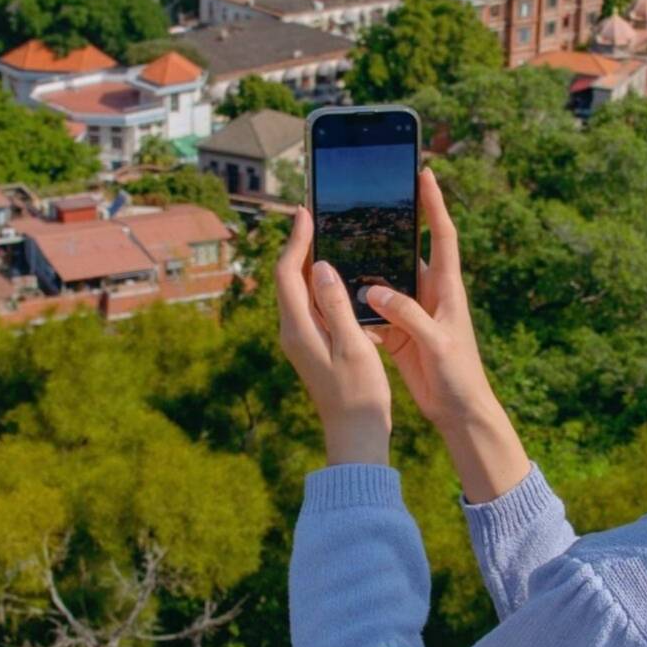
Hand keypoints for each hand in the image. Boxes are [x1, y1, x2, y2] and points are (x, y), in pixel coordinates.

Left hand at [273, 205, 391, 465]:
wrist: (355, 434)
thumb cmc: (358, 393)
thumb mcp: (352, 345)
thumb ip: (335, 304)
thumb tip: (323, 266)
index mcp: (298, 328)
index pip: (287, 273)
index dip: (296, 240)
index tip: (306, 212)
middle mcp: (292, 331)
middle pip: (288, 278)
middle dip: (300, 246)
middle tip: (317, 217)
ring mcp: (301, 339)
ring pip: (299, 291)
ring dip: (311, 264)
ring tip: (330, 237)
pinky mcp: (312, 346)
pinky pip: (310, 305)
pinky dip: (321, 285)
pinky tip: (341, 277)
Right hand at [362, 171, 530, 503]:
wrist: (458, 410)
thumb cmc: (458, 374)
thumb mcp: (437, 343)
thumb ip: (408, 315)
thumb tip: (374, 290)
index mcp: (446, 288)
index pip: (441, 235)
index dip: (434, 204)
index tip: (424, 173)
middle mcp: (429, 292)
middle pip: (406, 249)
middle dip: (389, 225)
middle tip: (365, 200)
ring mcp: (412, 310)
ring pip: (384, 277)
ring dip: (366, 263)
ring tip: (339, 240)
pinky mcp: (397, 330)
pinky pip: (372, 308)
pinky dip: (356, 301)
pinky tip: (334, 292)